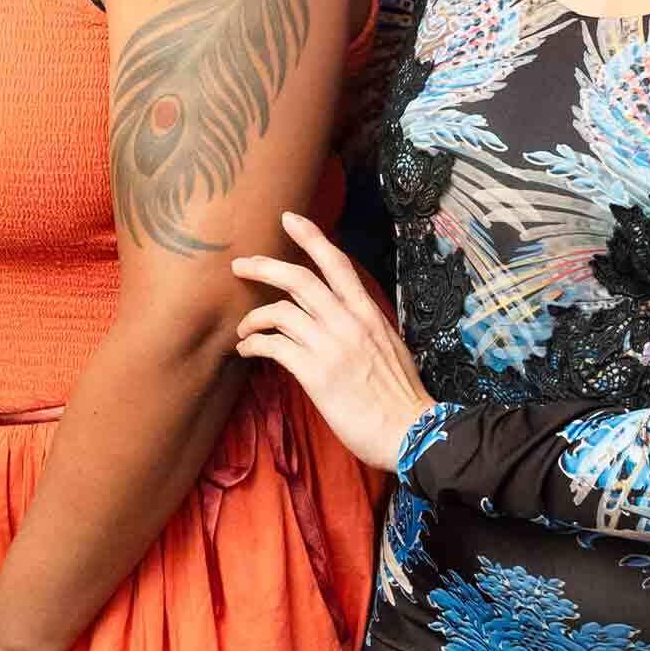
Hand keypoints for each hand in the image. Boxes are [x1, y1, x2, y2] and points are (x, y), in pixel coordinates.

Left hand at [232, 210, 438, 474]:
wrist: (409, 430)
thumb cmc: (399, 395)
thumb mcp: (389, 346)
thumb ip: (363, 327)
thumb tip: (341, 319)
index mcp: (368, 313)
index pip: (337, 263)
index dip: (311, 237)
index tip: (289, 219)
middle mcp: (348, 322)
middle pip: (298, 279)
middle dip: (263, 267)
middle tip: (240, 265)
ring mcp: (331, 346)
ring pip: (280, 311)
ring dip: (253, 317)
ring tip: (242, 330)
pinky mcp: (315, 373)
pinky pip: (273, 346)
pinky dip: (254, 344)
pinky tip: (248, 350)